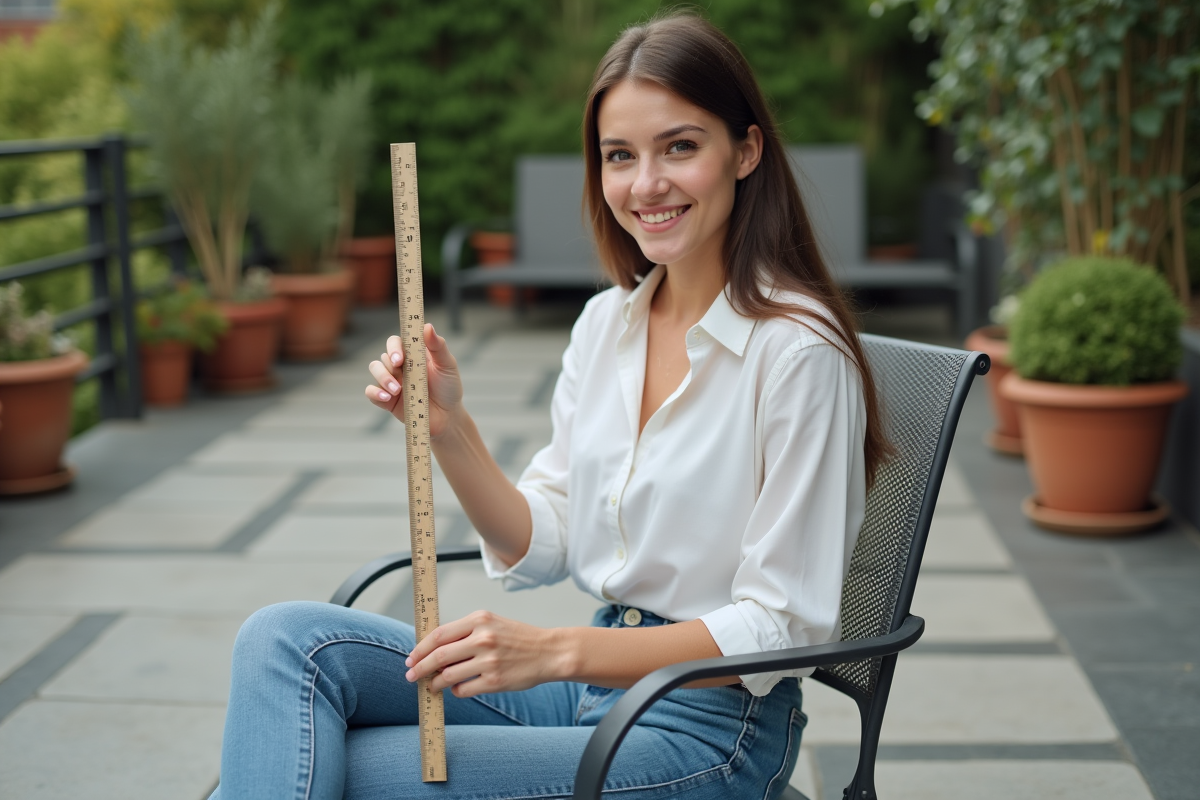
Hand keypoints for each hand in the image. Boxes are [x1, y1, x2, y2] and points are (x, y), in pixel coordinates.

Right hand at [365, 323, 462, 437]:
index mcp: (413, 354)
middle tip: (399, 368)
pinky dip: (375, 392)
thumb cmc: (448, 388)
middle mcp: (400, 366)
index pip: (396, 342)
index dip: (394, 346)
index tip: (400, 357)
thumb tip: (427, 326)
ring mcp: (392, 381)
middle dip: (389, 362)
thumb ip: (438, 346)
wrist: (447, 417)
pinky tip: (387, 397)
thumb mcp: (447, 365)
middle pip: (384, 355)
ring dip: (382, 377)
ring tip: (397, 390)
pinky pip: (370, 392)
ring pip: (375, 369)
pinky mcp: (387, 399)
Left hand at [404, 610, 565, 697]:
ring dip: (435, 683)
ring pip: (448, 675)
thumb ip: (465, 632)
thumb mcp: (492, 624)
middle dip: (420, 668)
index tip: (412, 658)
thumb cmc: (518, 638)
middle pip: (439, 656)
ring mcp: (489, 661)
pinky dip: (456, 691)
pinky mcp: (494, 681)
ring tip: (433, 685)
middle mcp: (483, 638)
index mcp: (479, 620)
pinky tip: (459, 688)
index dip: (420, 648)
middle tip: (411, 675)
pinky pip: (463, 689)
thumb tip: (433, 649)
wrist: (549, 652)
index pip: (439, 635)